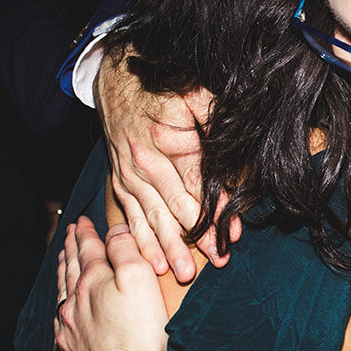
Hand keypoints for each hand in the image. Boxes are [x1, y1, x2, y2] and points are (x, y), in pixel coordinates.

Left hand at [54, 218, 183, 350]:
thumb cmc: (142, 335)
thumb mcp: (140, 279)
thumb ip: (125, 250)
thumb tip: (113, 230)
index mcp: (90, 285)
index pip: (86, 251)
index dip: (84, 234)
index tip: (80, 222)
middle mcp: (72, 310)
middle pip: (69, 275)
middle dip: (69, 254)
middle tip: (66, 239)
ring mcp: (68, 340)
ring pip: (60, 304)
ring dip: (62, 283)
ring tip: (62, 270)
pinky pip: (62, 339)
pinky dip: (62, 325)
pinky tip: (63, 325)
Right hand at [97, 51, 238, 279]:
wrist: (115, 78)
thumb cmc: (160, 86)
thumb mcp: (193, 93)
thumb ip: (213, 120)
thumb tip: (235, 146)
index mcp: (163, 142)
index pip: (196, 184)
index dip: (215, 210)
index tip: (233, 231)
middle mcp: (142, 162)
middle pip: (173, 207)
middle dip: (195, 237)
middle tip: (215, 260)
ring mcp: (128, 175)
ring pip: (149, 217)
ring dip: (166, 246)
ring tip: (180, 272)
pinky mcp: (119, 181)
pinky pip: (129, 216)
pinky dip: (140, 240)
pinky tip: (151, 261)